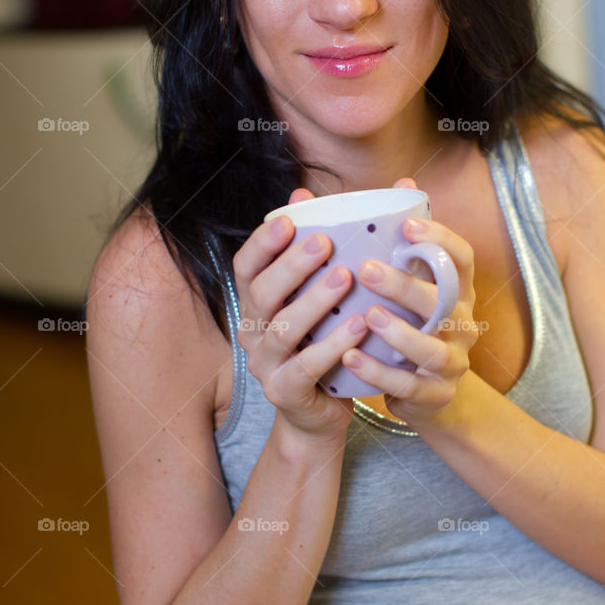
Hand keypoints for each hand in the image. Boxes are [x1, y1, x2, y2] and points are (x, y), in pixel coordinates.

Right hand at [232, 192, 364, 440]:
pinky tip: (358, 325)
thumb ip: (312, 250)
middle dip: (291, 265)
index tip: (288, 218)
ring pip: (281, 329)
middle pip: (260, 293)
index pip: (245, 266)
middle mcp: (251, 332)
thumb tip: (305, 188)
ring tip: (346, 278)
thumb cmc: (322, 345)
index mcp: (256, 304)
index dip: (262, 242)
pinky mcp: (284, 393)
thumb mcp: (317, 298)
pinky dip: (331, 345)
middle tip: (325, 242)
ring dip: (313, 301)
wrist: (319, 415)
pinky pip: (305, 367)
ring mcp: (264, 365)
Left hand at [339, 208, 477, 426]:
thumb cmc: (410, 324)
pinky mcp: (435, 394)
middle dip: (406, 284)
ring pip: (432, 348)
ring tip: (366, 316)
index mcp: (458, 291)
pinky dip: (379, 373)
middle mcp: (462, 323)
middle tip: (365, 268)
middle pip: (445, 301)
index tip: (408, 224)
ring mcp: (453, 361)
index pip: (462, 258)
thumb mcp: (411, 285)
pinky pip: (409, 385)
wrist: (426, 394)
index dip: (440, 239)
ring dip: (399, 332)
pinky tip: (350, 357)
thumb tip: (400, 181)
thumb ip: (401, 241)